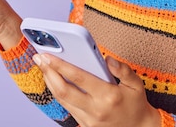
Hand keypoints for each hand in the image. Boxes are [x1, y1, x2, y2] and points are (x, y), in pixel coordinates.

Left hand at [33, 54, 159, 126]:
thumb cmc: (136, 104)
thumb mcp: (136, 84)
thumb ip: (123, 70)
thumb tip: (108, 59)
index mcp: (108, 95)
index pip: (79, 77)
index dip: (60, 65)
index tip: (48, 55)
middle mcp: (96, 109)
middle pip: (63, 91)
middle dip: (48, 73)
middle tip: (39, 58)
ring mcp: (89, 119)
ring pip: (62, 100)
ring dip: (50, 82)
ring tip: (44, 67)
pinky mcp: (86, 125)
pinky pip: (67, 107)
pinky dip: (58, 93)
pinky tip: (54, 81)